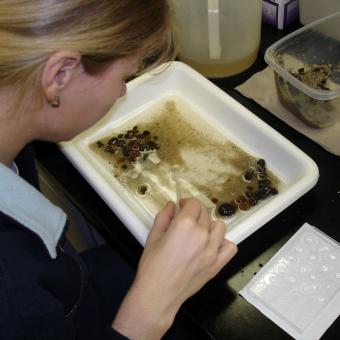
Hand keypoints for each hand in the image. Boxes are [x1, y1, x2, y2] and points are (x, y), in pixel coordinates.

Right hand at [112, 198, 236, 338]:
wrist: (158, 294)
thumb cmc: (152, 266)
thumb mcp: (153, 236)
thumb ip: (164, 217)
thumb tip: (172, 205)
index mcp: (184, 224)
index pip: (193, 203)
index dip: (186, 202)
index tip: (181, 207)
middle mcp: (201, 234)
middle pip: (205, 214)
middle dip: (194, 214)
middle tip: (185, 222)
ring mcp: (212, 250)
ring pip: (219, 227)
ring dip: (209, 226)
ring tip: (199, 233)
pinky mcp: (217, 264)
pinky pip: (230, 247)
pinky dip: (223, 243)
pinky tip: (211, 246)